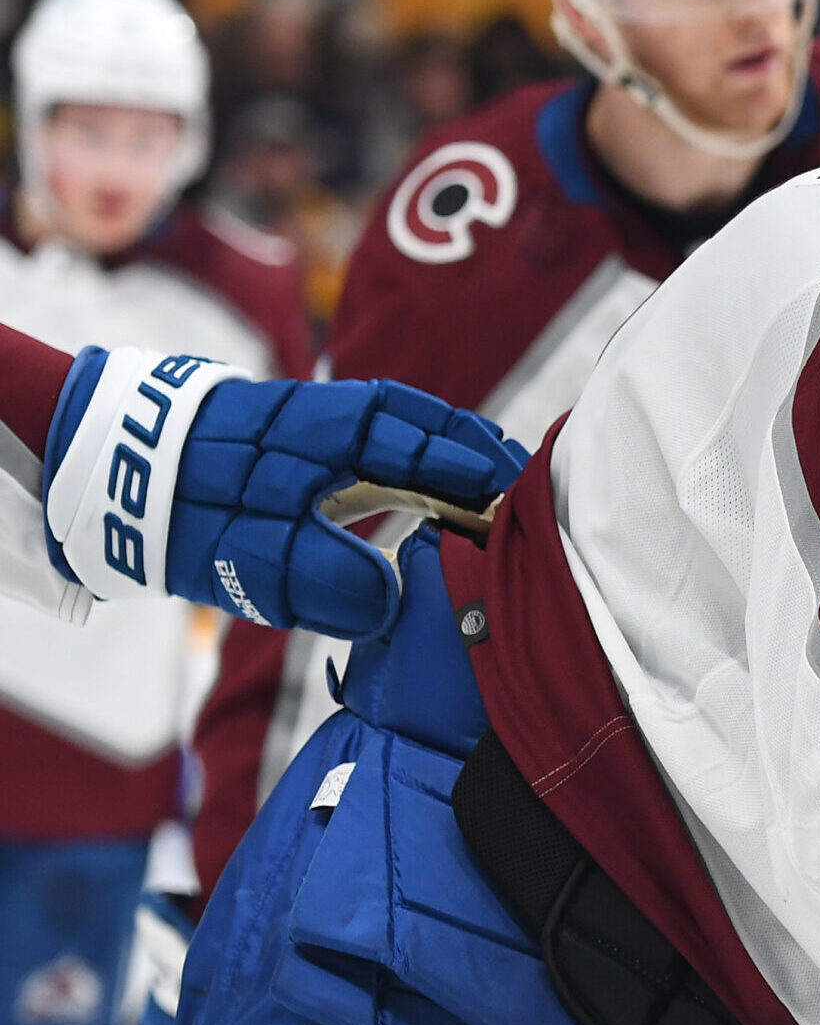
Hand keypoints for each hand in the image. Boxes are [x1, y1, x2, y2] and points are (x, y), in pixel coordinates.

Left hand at [43, 347, 527, 639]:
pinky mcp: (293, 458)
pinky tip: (432, 495)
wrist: (90, 478)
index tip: (506, 484)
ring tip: (493, 486)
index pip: (398, 428)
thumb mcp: (236, 555)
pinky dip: (410, 466)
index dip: (456, 454)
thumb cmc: (164, 510)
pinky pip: (366, 452)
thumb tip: (390, 602)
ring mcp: (302, 436)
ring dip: (444, 456)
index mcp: (301, 430)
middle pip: (408, 423)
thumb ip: (313, 575)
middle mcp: (310, 422)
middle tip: (523, 483)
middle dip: (467, 449)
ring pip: (390, 434)